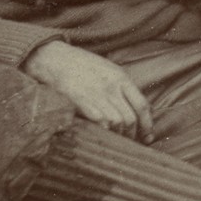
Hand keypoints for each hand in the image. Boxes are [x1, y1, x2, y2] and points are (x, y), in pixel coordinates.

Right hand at [26, 41, 151, 137]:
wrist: (53, 57)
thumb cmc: (79, 64)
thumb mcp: (106, 68)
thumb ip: (120, 86)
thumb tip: (133, 108)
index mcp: (120, 77)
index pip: (142, 105)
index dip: (147, 125)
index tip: (147, 137)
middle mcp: (111, 86)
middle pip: (130, 118)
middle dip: (132, 134)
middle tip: (128, 142)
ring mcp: (96, 94)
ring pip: (117, 123)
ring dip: (117, 135)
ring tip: (114, 140)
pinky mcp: (80, 100)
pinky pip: (100, 122)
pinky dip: (103, 131)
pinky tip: (100, 134)